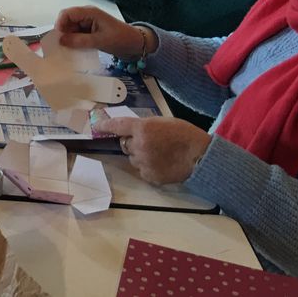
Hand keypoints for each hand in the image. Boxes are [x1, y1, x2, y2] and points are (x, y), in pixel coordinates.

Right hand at [55, 5, 145, 55]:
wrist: (136, 44)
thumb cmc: (120, 39)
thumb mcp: (99, 41)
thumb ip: (79, 41)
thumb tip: (61, 41)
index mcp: (89, 12)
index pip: (67, 13)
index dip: (60, 24)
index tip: (58, 38)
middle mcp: (86, 15)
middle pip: (67, 20)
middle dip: (63, 32)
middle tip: (62, 46)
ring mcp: (87, 22)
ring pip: (70, 28)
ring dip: (68, 38)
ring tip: (68, 50)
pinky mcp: (89, 30)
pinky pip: (76, 34)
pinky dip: (74, 41)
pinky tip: (75, 49)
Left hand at [96, 116, 210, 184]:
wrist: (200, 156)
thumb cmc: (184, 135)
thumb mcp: (162, 122)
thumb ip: (144, 125)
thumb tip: (130, 130)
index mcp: (142, 128)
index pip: (116, 126)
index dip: (105, 126)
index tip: (97, 126)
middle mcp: (139, 145)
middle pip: (125, 145)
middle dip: (132, 143)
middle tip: (149, 143)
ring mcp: (144, 162)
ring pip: (133, 159)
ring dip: (141, 156)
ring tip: (160, 154)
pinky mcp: (150, 176)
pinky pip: (142, 171)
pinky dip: (148, 168)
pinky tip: (162, 164)